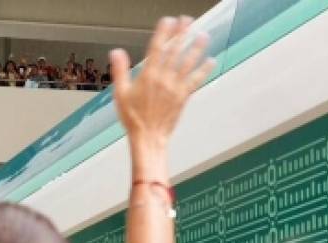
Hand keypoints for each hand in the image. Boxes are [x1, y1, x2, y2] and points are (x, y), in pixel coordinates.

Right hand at [110, 16, 213, 150]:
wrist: (148, 137)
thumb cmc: (133, 117)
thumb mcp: (120, 93)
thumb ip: (119, 70)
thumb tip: (116, 52)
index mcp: (148, 75)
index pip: (157, 48)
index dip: (164, 33)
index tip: (168, 20)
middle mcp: (164, 78)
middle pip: (175, 51)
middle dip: (182, 34)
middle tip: (187, 20)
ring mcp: (176, 87)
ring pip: (188, 63)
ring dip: (196, 48)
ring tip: (203, 35)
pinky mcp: (183, 97)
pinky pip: (196, 80)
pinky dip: (204, 70)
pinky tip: (211, 61)